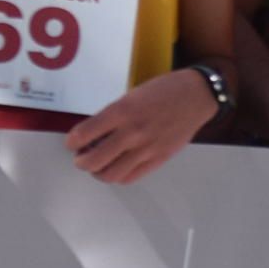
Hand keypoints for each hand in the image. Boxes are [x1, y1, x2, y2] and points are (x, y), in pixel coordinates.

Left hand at [66, 70, 220, 185]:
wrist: (196, 96)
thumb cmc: (164, 90)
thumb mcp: (132, 95)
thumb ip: (114, 115)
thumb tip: (93, 133)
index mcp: (122, 111)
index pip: (84, 134)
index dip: (72, 141)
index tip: (72, 142)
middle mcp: (131, 132)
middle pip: (93, 160)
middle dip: (81, 162)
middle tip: (81, 157)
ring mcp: (146, 148)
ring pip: (110, 174)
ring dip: (98, 172)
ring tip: (98, 165)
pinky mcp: (158, 159)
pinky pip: (130, 177)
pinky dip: (118, 176)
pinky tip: (117, 167)